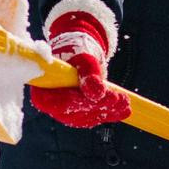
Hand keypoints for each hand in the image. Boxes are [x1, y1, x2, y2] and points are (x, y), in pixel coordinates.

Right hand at [29, 0, 129, 127]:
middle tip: (120, 98)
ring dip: (107, 111)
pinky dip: (109, 113)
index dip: (80, 102)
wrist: (79, 52)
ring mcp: (63, 110)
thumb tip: (96, 92)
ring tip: (126, 103)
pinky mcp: (76, 113)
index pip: (59, 103)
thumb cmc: (76, 51)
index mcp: (43, 89)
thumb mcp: (83, 58)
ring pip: (86, 117)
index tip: (101, 96)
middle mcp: (50, 103)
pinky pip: (93, 116)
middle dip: (99, 106)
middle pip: (74, 112)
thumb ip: (88, 73)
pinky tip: (124, 109)